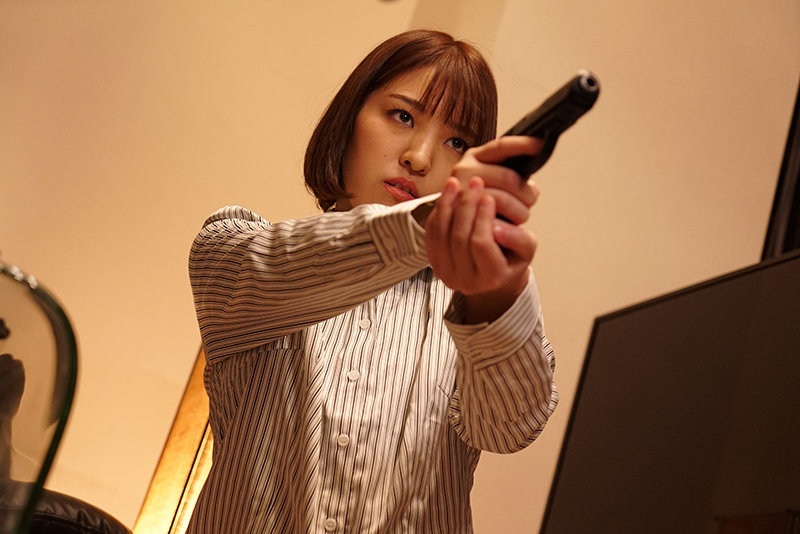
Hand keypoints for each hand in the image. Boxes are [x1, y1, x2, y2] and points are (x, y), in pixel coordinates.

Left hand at [425, 176, 537, 323]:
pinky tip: (447, 194)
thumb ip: (518, 239)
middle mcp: (465, 280)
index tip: (489, 197)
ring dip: (447, 204)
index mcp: (491, 277)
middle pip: (458, 237)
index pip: (481, 243)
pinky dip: (438, 212)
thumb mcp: (525, 250)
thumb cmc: (511, 258)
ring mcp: (446, 273)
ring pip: (441, 233)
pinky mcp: (434, 262)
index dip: (483, 218)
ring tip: (456, 183)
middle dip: (466, 206)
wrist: (492, 273)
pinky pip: (431, 233)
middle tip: (475, 183)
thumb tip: (497, 227)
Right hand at [449, 136, 542, 223]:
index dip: (522, 145)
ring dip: (519, 211)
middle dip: (526, 193)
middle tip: (530, 201)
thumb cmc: (476, 198)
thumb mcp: (489, 178)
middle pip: (508, 178)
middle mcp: (464, 170)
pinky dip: (507, 226)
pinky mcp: (461, 216)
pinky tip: (510, 226)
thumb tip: (533, 189)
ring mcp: (460, 192)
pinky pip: (494, 221)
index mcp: (474, 157)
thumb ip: (508, 174)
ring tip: (519, 216)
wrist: (451, 220)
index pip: (501, 147)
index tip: (539, 145)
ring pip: (503, 200)